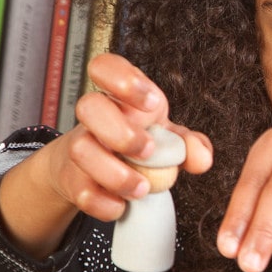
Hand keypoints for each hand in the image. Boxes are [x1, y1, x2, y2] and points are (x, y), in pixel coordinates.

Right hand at [56, 53, 212, 220]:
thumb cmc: (136, 143)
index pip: (105, 66)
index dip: (124, 80)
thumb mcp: (168, 139)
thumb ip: (190, 144)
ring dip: (116, 174)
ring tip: (142, 188)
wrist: (91, 171)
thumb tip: (200, 157)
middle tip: (148, 152)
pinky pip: (79, 190)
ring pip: (81, 150)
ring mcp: (79, 147)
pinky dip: (103, 203)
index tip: (152, 104)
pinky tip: (122, 205)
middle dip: (121, 132)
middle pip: (88, 105)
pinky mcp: (70, 179)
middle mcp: (94, 117)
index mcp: (121, 97)